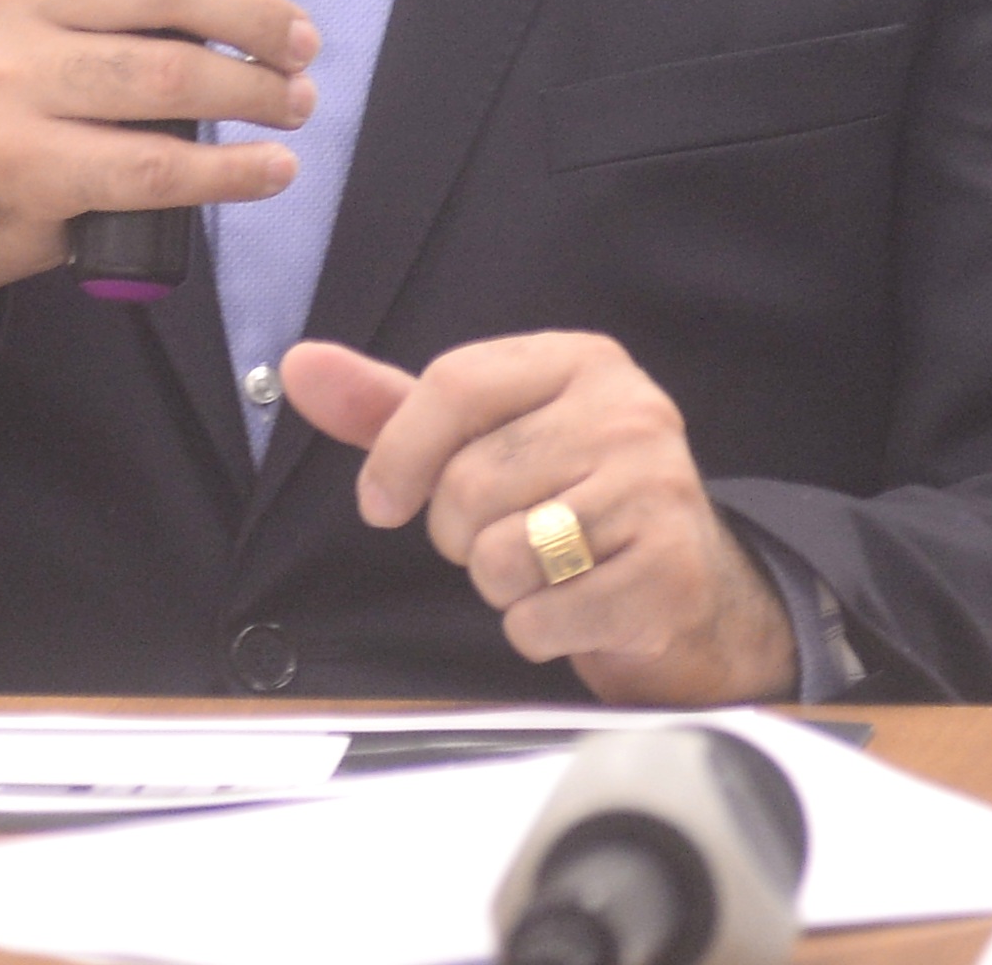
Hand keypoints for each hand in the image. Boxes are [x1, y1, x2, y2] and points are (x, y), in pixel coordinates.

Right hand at [0, 0, 332, 315]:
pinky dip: (231, 172)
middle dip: (257, 16)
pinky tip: (272, 168)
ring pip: (169, 77)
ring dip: (256, 93)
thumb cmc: (33, 64)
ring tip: (294, 101)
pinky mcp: (24, 163)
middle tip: (302, 46)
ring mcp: (4, 79)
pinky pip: (153, 167)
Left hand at [283, 332, 797, 703]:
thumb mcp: (487, 439)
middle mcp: (628, 411)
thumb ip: (391, 408)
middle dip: (459, 534)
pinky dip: (536, 631)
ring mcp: (657, 490)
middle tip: (501, 539)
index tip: (381, 501)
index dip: (396, 452)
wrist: (694, 593)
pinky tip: (571, 611)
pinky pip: (542, 618)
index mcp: (581, 360)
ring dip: (498, 586)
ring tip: (539, 573)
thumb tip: (297, 365)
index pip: (454, 383)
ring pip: (502, 553)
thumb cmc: (570, 502)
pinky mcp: (670, 574)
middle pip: (469, 480)